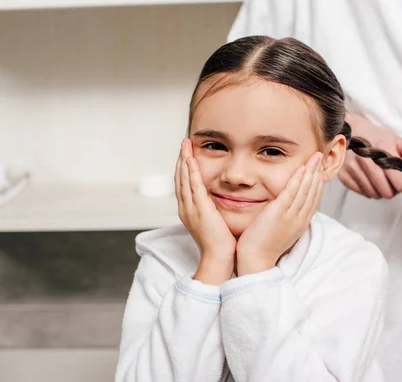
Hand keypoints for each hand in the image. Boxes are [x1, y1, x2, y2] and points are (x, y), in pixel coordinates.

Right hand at [175, 138, 236, 284]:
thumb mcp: (214, 222)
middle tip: (183, 143)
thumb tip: (217, 201)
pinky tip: (190, 160)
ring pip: (184, 179)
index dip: (184, 167)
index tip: (186, 153)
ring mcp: (191, 208)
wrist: (218, 258)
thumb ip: (213, 210)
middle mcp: (186, 208)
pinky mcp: (200, 209)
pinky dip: (191, 172)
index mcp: (188, 211)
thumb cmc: (220, 243)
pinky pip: (194, 186)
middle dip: (181, 159)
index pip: (184, 184)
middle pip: (180, 178)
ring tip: (185, 144)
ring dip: (184, 160)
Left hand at [235, 152, 323, 274]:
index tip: (319, 169)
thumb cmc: (263, 247)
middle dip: (318, 173)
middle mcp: (300, 219)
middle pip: (313, 192)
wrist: (255, 261)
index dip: (318, 183)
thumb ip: (285, 217)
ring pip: (306, 190)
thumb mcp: (280, 231)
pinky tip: (302, 168)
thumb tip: (285, 207)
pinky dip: (298, 179)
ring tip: (315, 157)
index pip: (314, 199)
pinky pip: (292, 193)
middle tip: (320, 157)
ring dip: (311, 171)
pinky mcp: (279, 214)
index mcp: (301, 223)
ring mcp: (290, 216)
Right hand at [339, 113, 401, 198]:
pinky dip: (369, 189)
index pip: (399, 183)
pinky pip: (363, 193)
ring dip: (381, 190)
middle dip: (393, 189)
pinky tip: (369, 178)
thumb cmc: (373, 136)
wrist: (348, 131)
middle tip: (392, 179)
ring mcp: (353, 169)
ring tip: (380, 177)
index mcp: (382, 150)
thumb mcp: (395, 140)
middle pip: (387, 192)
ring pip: (375, 195)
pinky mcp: (344, 176)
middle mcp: (365, 161)